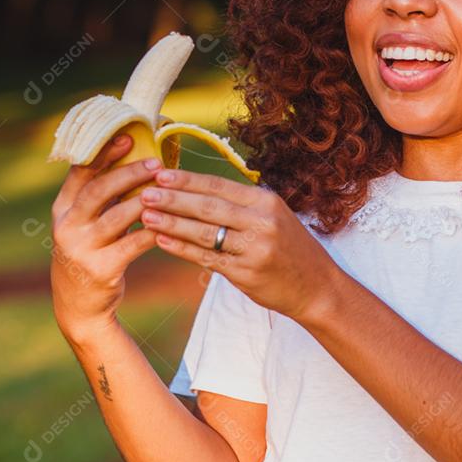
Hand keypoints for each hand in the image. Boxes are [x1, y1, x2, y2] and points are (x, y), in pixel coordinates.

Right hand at [49, 134, 160, 341]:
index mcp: (62, 209)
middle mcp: (66, 226)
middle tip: (156, 163)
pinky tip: (169, 222)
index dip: (103, 154)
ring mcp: (81, 249)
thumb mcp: (84, 224)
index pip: (80, 173)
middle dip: (128, 173)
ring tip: (167, 189)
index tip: (127, 138)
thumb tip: (133, 160)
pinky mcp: (101, 269)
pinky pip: (133, 244)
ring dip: (145, 200)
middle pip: (98, 191)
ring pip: (117, 216)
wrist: (79, 306)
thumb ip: (101, 198)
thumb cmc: (90, 253)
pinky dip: (152, 230)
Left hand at [138, 168, 340, 321]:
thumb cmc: (290, 248)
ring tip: (146, 215)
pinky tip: (162, 240)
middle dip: (173, 199)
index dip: (188, 180)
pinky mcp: (246, 274)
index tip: (160, 174)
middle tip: (145, 192)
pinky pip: (206, 258)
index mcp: (266, 202)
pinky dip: (182, 248)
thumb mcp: (274, 216)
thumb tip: (196, 189)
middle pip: (208, 207)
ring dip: (172, 223)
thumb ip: (242, 204)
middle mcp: (261, 222)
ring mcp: (254, 249)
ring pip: (204, 233)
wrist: (317, 287)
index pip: (219, 186)